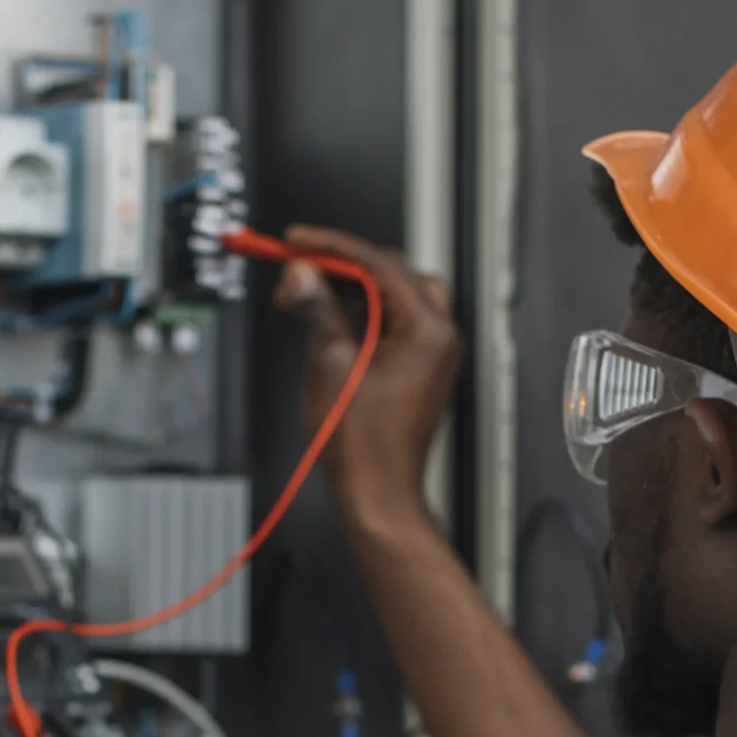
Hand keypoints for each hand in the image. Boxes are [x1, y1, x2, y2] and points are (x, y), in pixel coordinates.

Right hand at [275, 225, 461, 534]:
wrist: (379, 495)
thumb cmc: (363, 446)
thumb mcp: (330, 365)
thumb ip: (317, 309)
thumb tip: (302, 274)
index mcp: (427, 329)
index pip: (377, 264)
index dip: (330, 247)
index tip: (296, 241)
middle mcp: (439, 336)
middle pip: (391, 271)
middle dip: (341, 266)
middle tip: (298, 270)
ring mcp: (434, 352)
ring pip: (394, 293)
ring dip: (351, 288)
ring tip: (307, 298)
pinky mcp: (421, 367)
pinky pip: (395, 320)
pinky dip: (363, 312)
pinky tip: (329, 322)